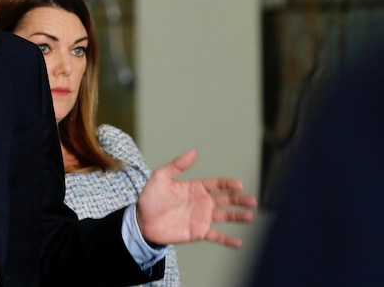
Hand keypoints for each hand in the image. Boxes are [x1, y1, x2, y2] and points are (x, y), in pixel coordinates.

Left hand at [136, 149, 256, 247]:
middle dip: (240, 200)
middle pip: (226, 200)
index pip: (217, 184)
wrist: (142, 222)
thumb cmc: (150, 198)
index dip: (228, 184)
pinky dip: (228, 240)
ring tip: (249, 216)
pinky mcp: (198, 232)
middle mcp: (202, 202)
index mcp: (195, 188)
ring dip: (238, 216)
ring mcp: (202, 218)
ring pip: (225, 216)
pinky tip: (239, 243)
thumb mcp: (160, 178)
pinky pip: (216, 236)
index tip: (239, 185)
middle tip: (252, 201)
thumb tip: (194, 151)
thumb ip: (177, 165)